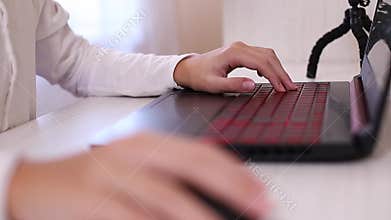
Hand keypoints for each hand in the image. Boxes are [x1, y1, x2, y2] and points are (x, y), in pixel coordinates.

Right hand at [8, 133, 267, 219]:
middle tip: (261, 206)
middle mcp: (134, 152)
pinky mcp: (93, 198)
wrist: (39, 184)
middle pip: (194, 165)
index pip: (203, 152)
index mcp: (148, 142)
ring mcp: (112, 174)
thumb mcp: (135, 165)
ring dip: (202, 215)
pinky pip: (135, 217)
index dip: (236, 170)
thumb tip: (214, 183)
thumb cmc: (93, 176)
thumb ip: (171, 169)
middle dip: (233, 186)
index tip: (260, 190)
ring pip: (167, 194)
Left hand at [174, 41, 296, 92]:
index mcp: (234, 54)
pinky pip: (261, 56)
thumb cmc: (199, 76)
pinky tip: (272, 75)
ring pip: (267, 55)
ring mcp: (241, 48)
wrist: (190, 69)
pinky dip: (270, 65)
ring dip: (278, 68)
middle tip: (290, 87)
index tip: (282, 88)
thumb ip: (233, 85)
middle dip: (281, 73)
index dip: (274, 76)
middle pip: (268, 57)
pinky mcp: (241, 52)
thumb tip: (252, 85)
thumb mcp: (214, 85)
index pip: (262, 63)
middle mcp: (240, 47)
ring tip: (285, 83)